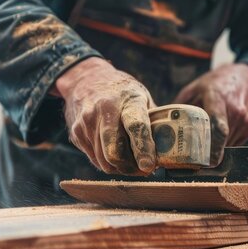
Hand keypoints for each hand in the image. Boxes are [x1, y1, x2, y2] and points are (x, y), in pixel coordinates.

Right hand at [56, 57, 156, 174]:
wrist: (84, 79)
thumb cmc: (120, 92)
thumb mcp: (141, 97)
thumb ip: (153, 120)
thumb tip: (171, 148)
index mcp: (127, 100)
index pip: (136, 126)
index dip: (143, 148)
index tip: (149, 166)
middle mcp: (104, 110)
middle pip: (114, 152)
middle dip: (130, 167)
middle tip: (143, 169)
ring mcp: (86, 123)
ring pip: (104, 162)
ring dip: (120, 168)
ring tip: (131, 163)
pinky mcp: (76, 133)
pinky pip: (95, 160)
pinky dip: (108, 164)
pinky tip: (116, 155)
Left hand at [174, 63, 247, 165]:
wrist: (245, 78)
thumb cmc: (215, 84)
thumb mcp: (194, 89)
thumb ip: (180, 108)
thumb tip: (162, 129)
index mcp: (218, 98)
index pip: (218, 127)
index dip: (212, 147)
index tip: (204, 162)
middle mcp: (235, 111)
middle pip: (221, 142)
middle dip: (206, 154)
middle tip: (192, 162)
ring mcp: (245, 121)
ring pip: (227, 146)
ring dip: (214, 149)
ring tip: (204, 143)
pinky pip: (233, 144)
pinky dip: (223, 144)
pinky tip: (218, 134)